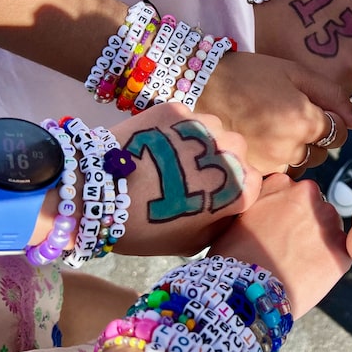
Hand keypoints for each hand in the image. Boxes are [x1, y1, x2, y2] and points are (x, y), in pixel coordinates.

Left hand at [110, 102, 262, 256]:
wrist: (97, 195)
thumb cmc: (146, 228)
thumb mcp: (193, 242)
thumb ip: (221, 222)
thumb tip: (229, 209)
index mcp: (238, 187)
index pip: (253, 181)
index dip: (234, 189)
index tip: (214, 195)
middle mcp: (228, 151)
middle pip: (237, 150)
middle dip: (221, 160)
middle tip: (193, 175)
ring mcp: (202, 126)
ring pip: (215, 128)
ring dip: (203, 140)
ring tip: (176, 156)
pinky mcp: (175, 109)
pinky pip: (187, 117)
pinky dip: (177, 128)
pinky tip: (157, 144)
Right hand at [197, 51, 351, 175]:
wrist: (200, 86)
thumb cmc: (249, 73)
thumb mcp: (295, 72)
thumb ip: (332, 95)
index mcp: (306, 121)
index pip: (340, 132)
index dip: (331, 118)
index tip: (312, 105)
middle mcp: (291, 148)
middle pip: (322, 151)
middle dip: (314, 135)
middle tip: (288, 112)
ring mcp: (271, 163)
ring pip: (301, 162)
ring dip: (296, 148)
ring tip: (272, 124)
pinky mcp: (254, 171)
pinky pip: (279, 169)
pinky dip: (276, 157)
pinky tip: (261, 138)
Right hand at [209, 173, 350, 315]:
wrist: (249, 290)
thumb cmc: (235, 257)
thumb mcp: (239, 216)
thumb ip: (260, 204)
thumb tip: (267, 211)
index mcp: (282, 183)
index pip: (294, 193)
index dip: (287, 213)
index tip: (278, 228)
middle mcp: (308, 194)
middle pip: (315, 208)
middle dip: (306, 225)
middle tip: (289, 248)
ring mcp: (328, 221)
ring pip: (330, 230)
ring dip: (320, 242)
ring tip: (298, 264)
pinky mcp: (341, 249)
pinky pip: (340, 254)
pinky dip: (330, 264)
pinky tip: (310, 275)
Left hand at [249, 0, 351, 96]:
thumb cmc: (273, 29)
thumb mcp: (280, 69)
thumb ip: (299, 93)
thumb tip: (309, 107)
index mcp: (326, 84)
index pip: (334, 106)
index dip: (321, 97)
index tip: (309, 84)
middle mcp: (349, 68)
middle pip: (347, 86)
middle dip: (333, 79)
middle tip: (313, 61)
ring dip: (343, 60)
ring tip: (320, 43)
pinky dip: (348, 41)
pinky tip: (329, 28)